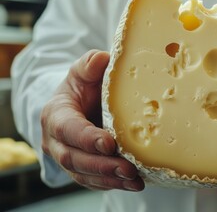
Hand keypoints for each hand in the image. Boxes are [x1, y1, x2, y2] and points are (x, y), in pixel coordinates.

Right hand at [41, 50, 144, 190]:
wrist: (81, 103)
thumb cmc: (84, 85)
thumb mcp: (85, 71)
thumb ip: (90, 64)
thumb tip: (102, 59)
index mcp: (56, 114)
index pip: (68, 129)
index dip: (87, 138)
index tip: (109, 144)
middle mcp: (57, 141)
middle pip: (75, 158)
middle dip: (102, 165)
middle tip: (128, 169)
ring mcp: (68, 157)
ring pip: (85, 174)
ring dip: (110, 179)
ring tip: (135, 181)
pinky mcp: (82, 169)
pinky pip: (94, 181)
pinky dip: (113, 184)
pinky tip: (133, 184)